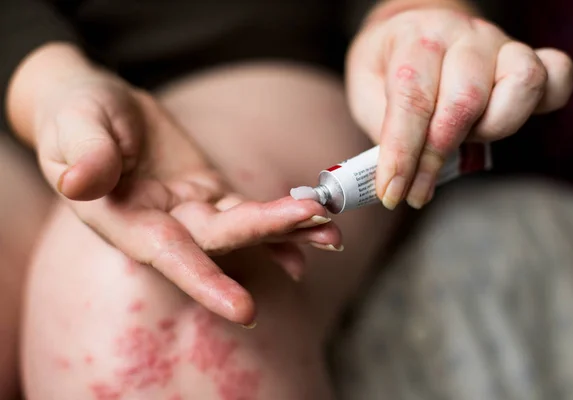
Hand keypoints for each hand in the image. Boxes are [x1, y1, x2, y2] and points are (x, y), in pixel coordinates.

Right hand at [8, 44, 342, 324]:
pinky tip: (315, 231)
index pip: (167, 254)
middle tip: (320, 224)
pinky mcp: (209, 192)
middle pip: (221, 239)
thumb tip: (78, 182)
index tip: (244, 308)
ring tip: (333, 232)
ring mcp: (190, 211)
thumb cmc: (76, 115)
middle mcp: (162, 226)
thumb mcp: (72, 123)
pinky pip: (248, 207)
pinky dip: (281, 222)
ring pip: (243, 227)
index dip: (204, 281)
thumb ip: (82, 152)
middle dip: (268, 233)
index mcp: (123, 220)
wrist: (98, 107)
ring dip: (288, 231)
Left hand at [346, 3, 572, 209]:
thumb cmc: (389, 66)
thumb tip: (400, 177)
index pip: (412, 99)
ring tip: (462, 140)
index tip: (392, 192)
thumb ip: (384, 129)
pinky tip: (503, 121)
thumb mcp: (366, 91)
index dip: (403, 154)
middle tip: (417, 188)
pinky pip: (557, 76)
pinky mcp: (527, 58)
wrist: (415, 27)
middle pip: (466, 100)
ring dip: (491, 129)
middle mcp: (463, 35)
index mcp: (415, 38)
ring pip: (521, 85)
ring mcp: (500, 43)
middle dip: (438, 156)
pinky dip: (542, 103)